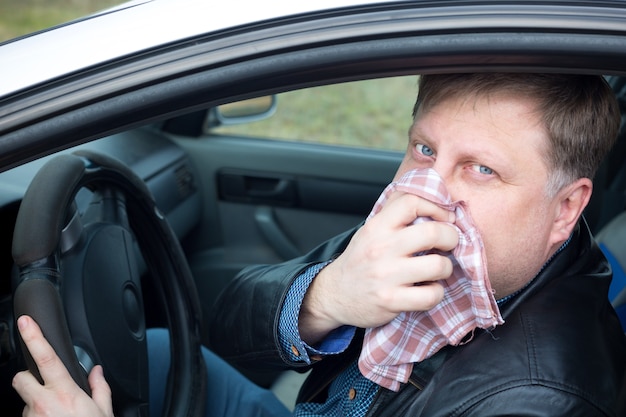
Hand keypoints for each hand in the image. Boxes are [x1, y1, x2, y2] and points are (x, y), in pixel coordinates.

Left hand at [12, 315, 113, 416]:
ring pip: (25, 401)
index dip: (34, 337)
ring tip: (57, 414)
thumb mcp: (103, 412)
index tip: (26, 322)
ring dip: (37, 404)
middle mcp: (43, 404)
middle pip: (21, 378)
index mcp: (65, 393)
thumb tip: (97, 372)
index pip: (46, 358)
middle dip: (28, 378)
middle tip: (43, 386)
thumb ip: (100, 388)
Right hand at [299, 192, 458, 342]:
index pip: (412, 202)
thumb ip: (395, 212)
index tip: (445, 218)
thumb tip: (430, 194)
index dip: (437, 207)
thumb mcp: (371, 229)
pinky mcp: (392, 301)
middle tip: (448, 244)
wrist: (335, 294)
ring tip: (436, 269)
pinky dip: (436, 293)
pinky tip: (427, 289)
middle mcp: (381, 248)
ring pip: (438, 266)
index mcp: (377, 227)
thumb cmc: (361, 260)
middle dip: (451, 238)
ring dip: (445, 268)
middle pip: (433, 233)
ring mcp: (386, 276)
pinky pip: (432, 295)